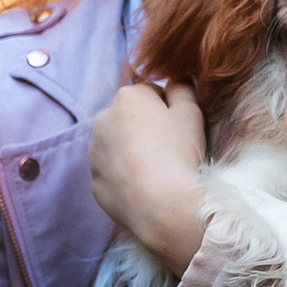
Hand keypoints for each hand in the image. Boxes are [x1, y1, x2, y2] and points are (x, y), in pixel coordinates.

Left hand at [90, 80, 209, 273]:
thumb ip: (182, 88)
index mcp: (127, 98)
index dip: (168, 109)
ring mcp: (95, 153)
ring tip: (157, 172)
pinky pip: (112, 174)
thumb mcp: (192, 112)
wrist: (163, 206)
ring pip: (117, 146)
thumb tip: (175, 81)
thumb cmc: (179, 153)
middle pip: (129, 118)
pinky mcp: (94, 182)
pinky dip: (125, 178)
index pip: (150, 92)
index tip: (178, 128)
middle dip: (145, 128)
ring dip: (132, 152)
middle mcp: (102, 120)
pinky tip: (144, 189)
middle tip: (169, 150)